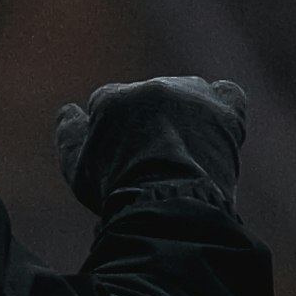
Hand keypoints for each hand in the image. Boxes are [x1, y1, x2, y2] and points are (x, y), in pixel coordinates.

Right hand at [57, 72, 251, 205]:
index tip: (117, 157)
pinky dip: (221, 103)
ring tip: (182, 149)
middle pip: (146, 98)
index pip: (107, 102)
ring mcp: (192, 97)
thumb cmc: (118, 193)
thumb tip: (69, 110)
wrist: (170, 207)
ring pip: (185, 93)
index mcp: (114, 98)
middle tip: (151, 160)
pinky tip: (216, 122)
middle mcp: (154, 88)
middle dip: (146, 123)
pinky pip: (227, 93)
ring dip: (181, 113)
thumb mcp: (77, 169)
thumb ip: (69, 134)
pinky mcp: (226, 113)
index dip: (111, 131)